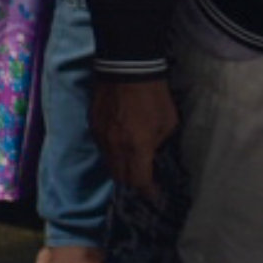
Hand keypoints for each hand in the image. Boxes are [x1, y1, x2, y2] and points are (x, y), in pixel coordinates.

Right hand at [91, 77, 177, 201]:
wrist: (126, 68)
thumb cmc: (154, 95)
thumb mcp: (168, 122)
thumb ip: (158, 142)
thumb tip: (150, 150)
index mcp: (137, 147)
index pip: (139, 181)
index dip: (148, 191)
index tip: (154, 194)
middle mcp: (116, 147)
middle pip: (120, 177)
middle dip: (133, 181)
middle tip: (143, 177)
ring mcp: (101, 137)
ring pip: (109, 163)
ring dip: (121, 167)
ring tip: (131, 162)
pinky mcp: (93, 125)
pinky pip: (102, 147)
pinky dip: (111, 151)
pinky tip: (120, 143)